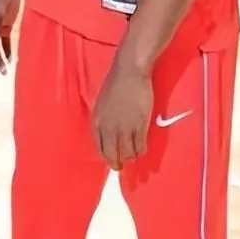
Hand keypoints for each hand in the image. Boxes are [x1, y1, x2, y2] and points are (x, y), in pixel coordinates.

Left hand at [90, 49, 153, 170]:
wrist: (130, 72)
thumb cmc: (115, 84)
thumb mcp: (101, 103)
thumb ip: (103, 120)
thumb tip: (108, 134)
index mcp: (97, 121)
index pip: (99, 148)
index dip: (106, 157)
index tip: (111, 160)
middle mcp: (108, 128)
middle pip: (112, 154)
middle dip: (117, 163)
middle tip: (122, 166)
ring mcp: (124, 128)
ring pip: (128, 153)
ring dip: (131, 156)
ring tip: (134, 155)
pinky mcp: (140, 126)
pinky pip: (140, 146)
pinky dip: (142, 150)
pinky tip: (142, 149)